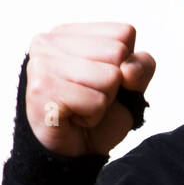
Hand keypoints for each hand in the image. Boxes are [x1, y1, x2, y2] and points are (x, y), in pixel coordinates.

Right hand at [24, 22, 155, 157]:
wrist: (73, 152)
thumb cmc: (98, 114)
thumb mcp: (131, 85)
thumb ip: (141, 66)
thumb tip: (128, 69)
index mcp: (70, 32)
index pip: (124, 33)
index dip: (125, 64)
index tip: (102, 82)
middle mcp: (49, 41)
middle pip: (117, 53)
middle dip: (113, 84)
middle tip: (89, 97)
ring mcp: (42, 63)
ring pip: (109, 78)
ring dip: (103, 102)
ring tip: (81, 107)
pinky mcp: (42, 90)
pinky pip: (95, 102)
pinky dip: (92, 116)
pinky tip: (73, 118)